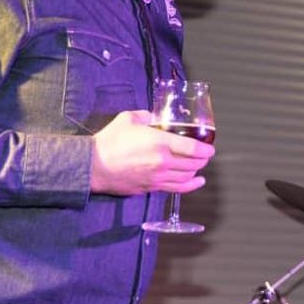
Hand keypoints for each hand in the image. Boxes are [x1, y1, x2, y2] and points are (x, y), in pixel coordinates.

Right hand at [90, 110, 215, 195]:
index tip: (210, 148)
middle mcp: (163, 162)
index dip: (206, 149)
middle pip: (193, 163)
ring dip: (196, 171)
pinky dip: (190, 186)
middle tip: (205, 154)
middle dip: (203, 159)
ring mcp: (158, 177)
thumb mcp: (129, 118)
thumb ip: (146, 116)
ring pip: (186, 177)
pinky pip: (176, 188)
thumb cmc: (110, 142)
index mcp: (161, 143)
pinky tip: (197, 182)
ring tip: (199, 165)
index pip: (193, 148)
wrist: (93, 165)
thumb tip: (154, 117)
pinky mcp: (151, 187)